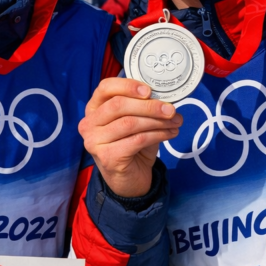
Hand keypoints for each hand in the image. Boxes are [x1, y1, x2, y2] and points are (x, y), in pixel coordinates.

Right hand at [78, 78, 181, 197]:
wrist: (129, 179)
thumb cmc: (132, 146)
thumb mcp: (135, 122)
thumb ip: (142, 108)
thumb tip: (166, 99)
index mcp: (94, 109)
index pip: (105, 88)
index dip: (128, 86)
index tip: (149, 91)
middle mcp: (89, 124)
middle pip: (118, 105)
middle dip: (148, 106)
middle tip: (170, 109)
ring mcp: (95, 142)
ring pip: (129, 123)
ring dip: (157, 121)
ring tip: (175, 122)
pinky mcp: (107, 157)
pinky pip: (137, 140)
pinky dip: (157, 135)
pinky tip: (169, 134)